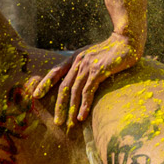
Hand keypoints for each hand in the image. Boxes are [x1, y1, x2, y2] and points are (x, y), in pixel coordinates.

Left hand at [26, 35, 141, 125]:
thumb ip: (85, 66)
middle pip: (63, 86)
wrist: (127, 40)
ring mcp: (87, 66)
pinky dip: (84, 105)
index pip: (55, 71)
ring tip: (70, 123)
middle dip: (59, 105)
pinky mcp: (98, 71)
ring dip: (71, 109)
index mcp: (75, 58)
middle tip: (57, 121)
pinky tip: (82, 116)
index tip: (36, 95)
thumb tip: (81, 80)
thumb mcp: (94, 55)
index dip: (45, 83)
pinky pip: (87, 91)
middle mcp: (78, 61)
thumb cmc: (112, 50)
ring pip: (74, 91)